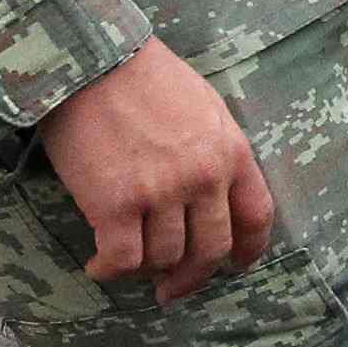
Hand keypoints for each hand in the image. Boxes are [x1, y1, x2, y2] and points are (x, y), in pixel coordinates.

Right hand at [41, 42, 273, 302]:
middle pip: (210, 249)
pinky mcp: (114, 204)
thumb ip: (215, 149)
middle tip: (173, 288)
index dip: (248, 249)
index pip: (256, 215)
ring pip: (164, 258)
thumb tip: (212, 191)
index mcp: (231, 152)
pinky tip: (99, 266)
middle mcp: (203, 178)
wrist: (91, 58)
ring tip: (127, 262)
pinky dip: (111, 270)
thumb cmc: (143, 75)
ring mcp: (160, 193)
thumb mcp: (204, 106)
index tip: (236, 265)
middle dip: (193, 277)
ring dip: (146, 270)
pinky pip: (122, 259)